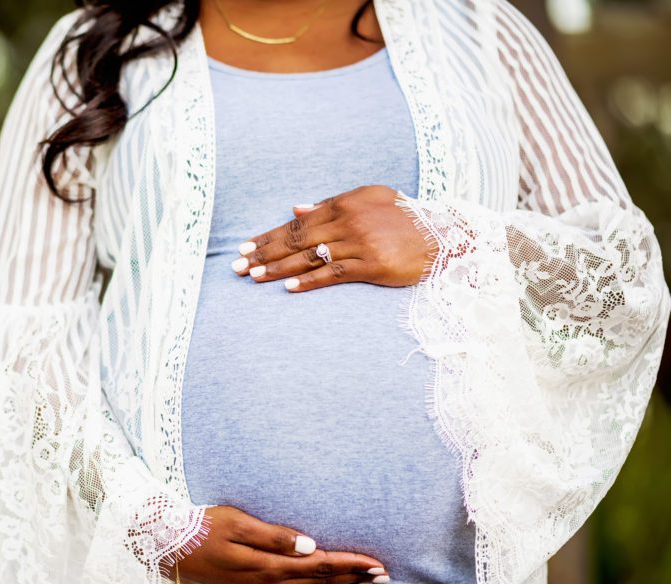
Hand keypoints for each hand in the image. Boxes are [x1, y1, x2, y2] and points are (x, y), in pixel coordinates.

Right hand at [161, 505, 388, 583]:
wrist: (167, 547)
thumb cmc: (201, 526)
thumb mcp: (237, 523)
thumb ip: (275, 536)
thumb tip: (312, 544)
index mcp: (266, 566)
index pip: (319, 565)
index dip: (350, 563)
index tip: (377, 562)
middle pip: (319, 580)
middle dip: (353, 576)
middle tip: (385, 575)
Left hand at [230, 185, 438, 290]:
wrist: (444, 234)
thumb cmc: (405, 218)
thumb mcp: (370, 198)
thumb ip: (331, 204)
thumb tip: (295, 208)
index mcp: (344, 205)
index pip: (297, 222)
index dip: (268, 236)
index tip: (245, 247)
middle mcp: (348, 222)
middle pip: (297, 239)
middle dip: (264, 253)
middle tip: (237, 266)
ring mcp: (359, 243)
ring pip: (310, 257)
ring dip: (278, 268)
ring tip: (253, 277)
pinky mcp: (372, 265)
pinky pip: (333, 273)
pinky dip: (309, 280)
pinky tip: (288, 287)